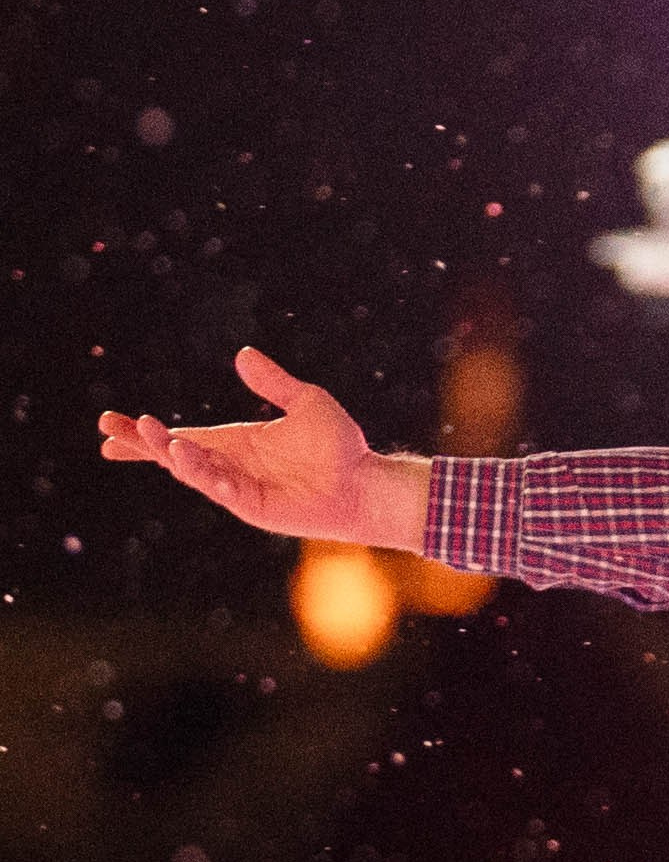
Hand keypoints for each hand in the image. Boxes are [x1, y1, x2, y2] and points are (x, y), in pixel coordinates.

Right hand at [97, 347, 429, 549]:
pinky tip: (188, 458)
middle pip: (173, 455)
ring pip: (194, 472)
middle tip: (109, 433)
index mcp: (234, 441)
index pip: (179, 435)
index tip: (109, 426)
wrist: (365, 482)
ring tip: (157, 438)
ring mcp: (239, 488)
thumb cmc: (340, 447)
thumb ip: (273, 382)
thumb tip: (242, 355)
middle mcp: (229, 465)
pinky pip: (222, 489)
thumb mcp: (306, 402)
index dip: (144, 434)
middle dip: (142, 445)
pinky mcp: (254, 506)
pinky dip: (205, 474)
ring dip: (173, 455)